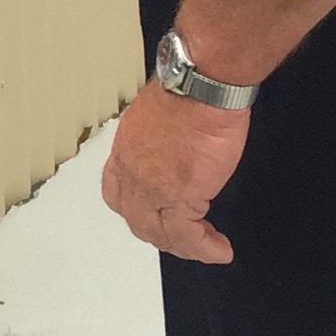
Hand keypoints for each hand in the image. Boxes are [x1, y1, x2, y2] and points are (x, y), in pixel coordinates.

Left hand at [101, 74, 249, 262]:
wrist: (201, 86)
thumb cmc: (188, 87)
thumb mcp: (160, 112)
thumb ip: (159, 135)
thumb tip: (172, 141)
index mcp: (126, 148)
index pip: (116, 190)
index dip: (133, 207)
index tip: (150, 212)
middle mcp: (132, 170)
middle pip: (136, 218)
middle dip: (159, 232)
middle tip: (182, 237)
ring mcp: (152, 187)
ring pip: (159, 232)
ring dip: (183, 245)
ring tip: (203, 246)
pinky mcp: (180, 197)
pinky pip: (188, 236)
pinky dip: (204, 248)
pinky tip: (219, 249)